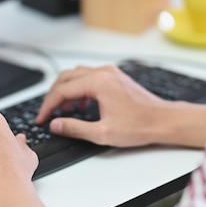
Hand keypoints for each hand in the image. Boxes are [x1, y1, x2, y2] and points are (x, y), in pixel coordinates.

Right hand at [35, 65, 169, 147]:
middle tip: (47, 113)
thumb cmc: (140, 125)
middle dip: (53, 96)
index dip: (48, 106)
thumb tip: (56, 125)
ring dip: (66, 91)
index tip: (41, 118)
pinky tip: (81, 105)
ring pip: (77, 75)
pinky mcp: (115, 77)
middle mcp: (103, 72)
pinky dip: (79, 89)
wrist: (164, 120)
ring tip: (63, 111)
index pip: (62, 90)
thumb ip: (75, 128)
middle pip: (66, 78)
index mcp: (98, 83)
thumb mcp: (103, 133)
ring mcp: (110, 73)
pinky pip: (89, 77)